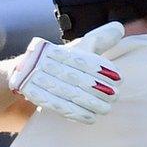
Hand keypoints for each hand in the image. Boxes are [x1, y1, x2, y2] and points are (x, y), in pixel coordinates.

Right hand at [8, 21, 124, 122]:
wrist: (26, 72)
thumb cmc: (64, 60)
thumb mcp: (81, 46)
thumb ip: (101, 39)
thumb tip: (119, 28)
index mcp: (61, 49)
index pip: (85, 60)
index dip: (104, 70)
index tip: (119, 78)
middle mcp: (48, 62)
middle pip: (78, 78)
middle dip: (100, 90)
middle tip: (115, 96)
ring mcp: (40, 78)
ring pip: (71, 94)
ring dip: (92, 104)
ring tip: (106, 108)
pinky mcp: (36, 95)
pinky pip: (59, 106)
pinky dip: (78, 113)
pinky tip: (92, 118)